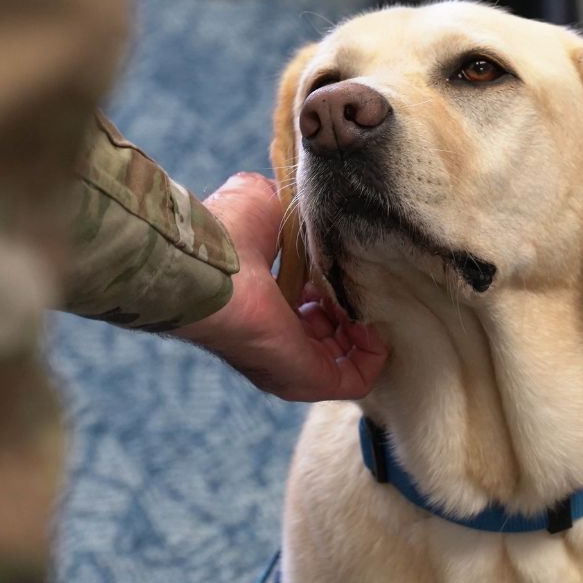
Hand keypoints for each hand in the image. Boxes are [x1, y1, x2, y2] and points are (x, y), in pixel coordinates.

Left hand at [170, 173, 387, 400]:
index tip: (342, 264)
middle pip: (329, 338)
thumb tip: (308, 201)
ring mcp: (290, 365)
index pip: (306, 308)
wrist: (209, 262)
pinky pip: (356, 380)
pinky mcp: (308, 379)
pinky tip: (368, 321)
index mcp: (262, 304)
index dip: (331, 286)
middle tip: (356, 284)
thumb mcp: (264, 202)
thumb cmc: (226, 233)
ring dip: (365, 330)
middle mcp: (274, 339)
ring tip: (363, 299)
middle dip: (351, 310)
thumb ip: (288, 206)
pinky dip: (373, 352)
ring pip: (346, 361)